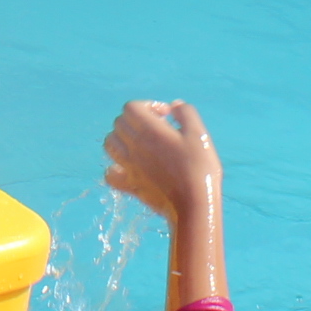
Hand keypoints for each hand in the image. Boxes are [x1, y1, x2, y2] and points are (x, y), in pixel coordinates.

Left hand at [101, 99, 220, 221]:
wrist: (194, 205)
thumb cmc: (200, 168)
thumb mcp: (199, 134)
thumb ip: (186, 113)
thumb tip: (174, 105)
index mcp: (149, 130)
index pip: (131, 107)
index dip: (148, 106)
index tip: (165, 116)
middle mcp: (134, 146)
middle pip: (119, 123)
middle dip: (135, 120)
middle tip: (157, 130)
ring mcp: (129, 167)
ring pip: (110, 144)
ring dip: (122, 139)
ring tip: (142, 145)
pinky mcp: (130, 185)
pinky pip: (110, 174)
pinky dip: (116, 168)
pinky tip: (132, 168)